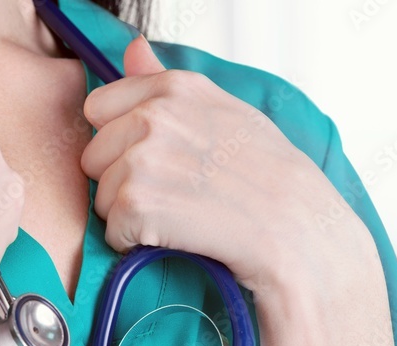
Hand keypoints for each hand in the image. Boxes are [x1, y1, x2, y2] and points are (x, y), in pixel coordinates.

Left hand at [80, 37, 370, 292]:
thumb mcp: (228, 114)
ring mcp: (143, 159)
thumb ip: (168, 83)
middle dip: (124, 181)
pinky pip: (112, 230)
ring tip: (185, 219)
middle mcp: (155, 115)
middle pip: (95, 156)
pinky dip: (139, 244)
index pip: (101, 108)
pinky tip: (180, 239)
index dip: (124, 143)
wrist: (301, 233)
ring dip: (133, 217)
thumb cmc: (273, 182)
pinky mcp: (137, 203)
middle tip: (178, 197)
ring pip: (101, 196)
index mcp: (177, 89)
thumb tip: (132, 50)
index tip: (163, 164)